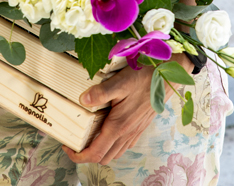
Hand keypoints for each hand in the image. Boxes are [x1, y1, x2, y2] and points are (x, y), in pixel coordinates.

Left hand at [62, 54, 191, 164]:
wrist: (166, 77)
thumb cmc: (144, 78)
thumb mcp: (119, 82)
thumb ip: (100, 93)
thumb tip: (83, 100)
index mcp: (118, 126)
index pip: (95, 153)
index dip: (78, 156)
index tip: (67, 147)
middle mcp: (127, 133)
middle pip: (104, 157)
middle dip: (87, 155)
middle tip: (75, 141)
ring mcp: (135, 132)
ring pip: (114, 153)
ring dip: (100, 151)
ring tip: (89, 137)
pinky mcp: (140, 127)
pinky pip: (124, 145)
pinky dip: (113, 145)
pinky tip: (108, 131)